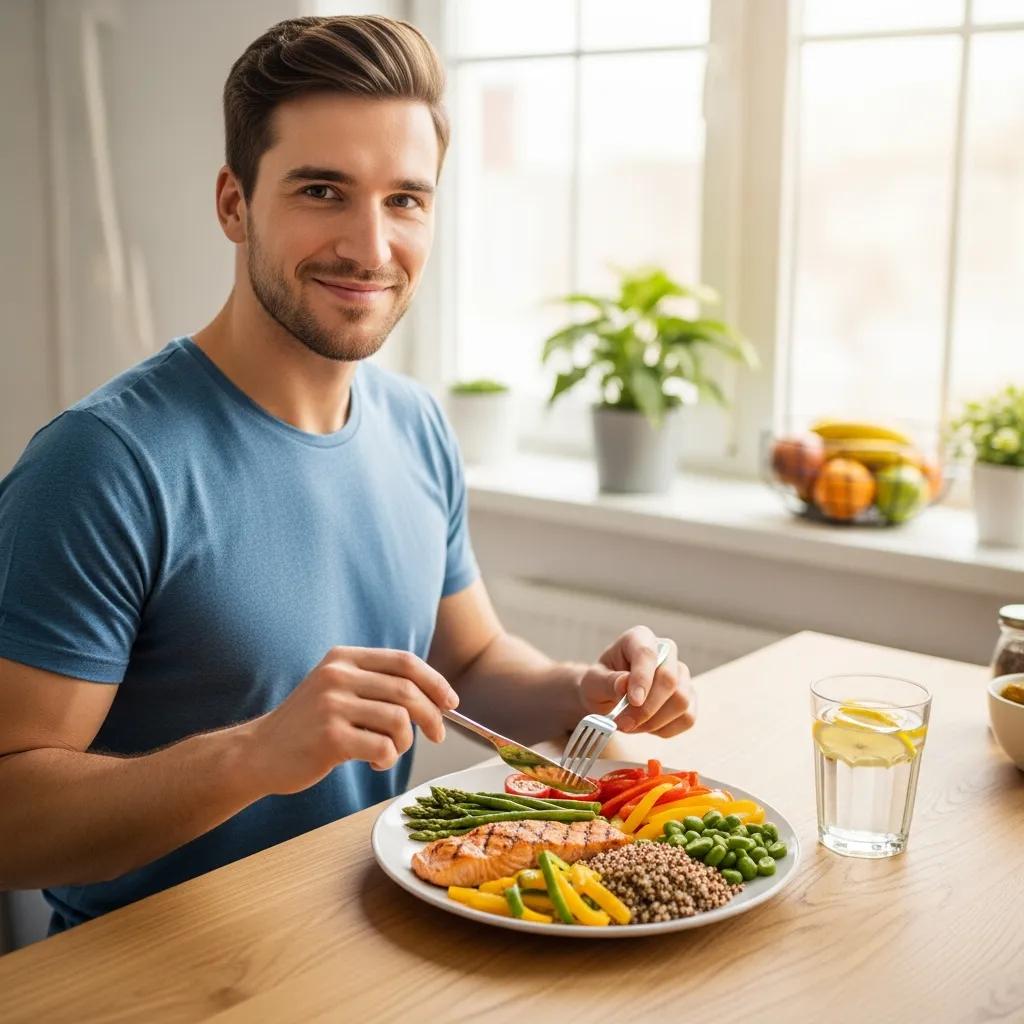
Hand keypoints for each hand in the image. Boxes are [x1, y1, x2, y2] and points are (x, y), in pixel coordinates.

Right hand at [248, 646, 459, 794]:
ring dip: (404, 743)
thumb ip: (375, 683)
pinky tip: (373, 762)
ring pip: (399, 721)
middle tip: (436, 735)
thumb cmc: (307, 726)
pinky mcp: (330, 737)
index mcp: (344, 658)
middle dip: (432, 716)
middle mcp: (338, 675)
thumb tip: (434, 695)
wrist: (258, 753)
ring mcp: (332, 705)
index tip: (450, 702)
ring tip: (389, 751)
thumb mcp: (336, 688)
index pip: (405, 662)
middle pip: (408, 691)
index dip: (435, 682)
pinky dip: (387, 759)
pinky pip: (382, 747)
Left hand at [579, 627, 695, 737]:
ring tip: (630, 724)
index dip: (642, 678)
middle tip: (623, 723)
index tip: (633, 700)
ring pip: (681, 702)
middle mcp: (666, 653)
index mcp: (639, 638)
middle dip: (647, 708)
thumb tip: (625, 684)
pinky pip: (687, 718)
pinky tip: (645, 726)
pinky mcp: (690, 698)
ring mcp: (681, 675)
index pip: (647, 653)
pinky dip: (664, 729)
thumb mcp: (593, 682)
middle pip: (669, 680)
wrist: (608, 698)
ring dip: (653, 722)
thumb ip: (607, 682)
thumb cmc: (601, 684)